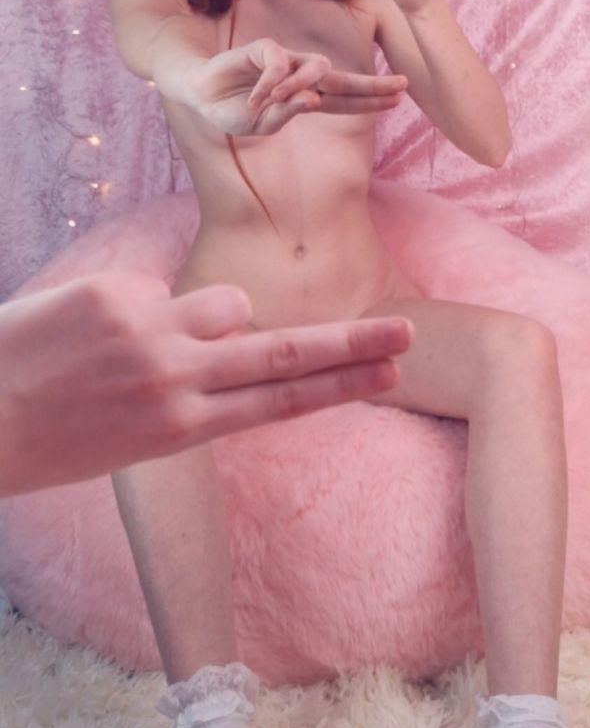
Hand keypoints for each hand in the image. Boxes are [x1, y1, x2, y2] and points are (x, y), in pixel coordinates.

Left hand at [0, 273, 415, 496]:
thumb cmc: (48, 437)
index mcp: (180, 428)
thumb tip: (233, 330)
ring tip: (150, 343)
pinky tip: (88, 334)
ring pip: (225, 303)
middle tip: (403, 331)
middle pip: (282, 352)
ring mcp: (146, 330)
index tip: (389, 373)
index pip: (279, 402)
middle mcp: (174, 379)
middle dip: (350, 343)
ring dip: (212, 317)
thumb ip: (191, 392)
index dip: (339, 385)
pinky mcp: (114, 291)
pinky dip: (136, 308)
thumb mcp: (130, 438)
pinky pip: (155, 288)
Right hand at [185, 37, 407, 135]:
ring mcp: (286, 61)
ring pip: (316, 68)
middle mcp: (301, 77)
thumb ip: (286, 114)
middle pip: (344, 79)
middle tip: (401, 85)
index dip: (369, 100)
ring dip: (300, 88)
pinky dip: (270, 84)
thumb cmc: (233, 110)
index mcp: (305, 98)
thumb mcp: (262, 124)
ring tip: (273, 101)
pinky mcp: (267, 49)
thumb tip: (313, 101)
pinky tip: (256, 98)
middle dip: (373, 84)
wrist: (202, 94)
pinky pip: (280, 65)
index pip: (344, 100)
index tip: (397, 99)